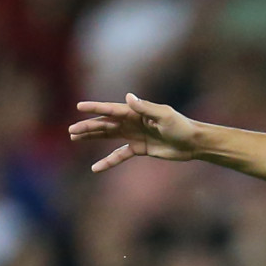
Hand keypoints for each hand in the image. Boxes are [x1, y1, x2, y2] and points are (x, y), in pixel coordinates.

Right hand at [68, 94, 199, 172]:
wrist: (193, 143)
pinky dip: (108, 161)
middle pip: (105, 124)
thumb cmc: (181, 126)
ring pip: (108, 136)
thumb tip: (128, 97)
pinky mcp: (139, 149)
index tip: (79, 107)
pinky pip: (120, 155)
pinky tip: (95, 168)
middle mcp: (132, 122)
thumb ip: (146, 108)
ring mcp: (134, 135)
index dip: (96, 108)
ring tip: (74, 138)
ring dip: (92, 137)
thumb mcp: (164, 116)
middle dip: (88, 126)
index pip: (112, 109)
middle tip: (71, 130)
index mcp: (136, 112)